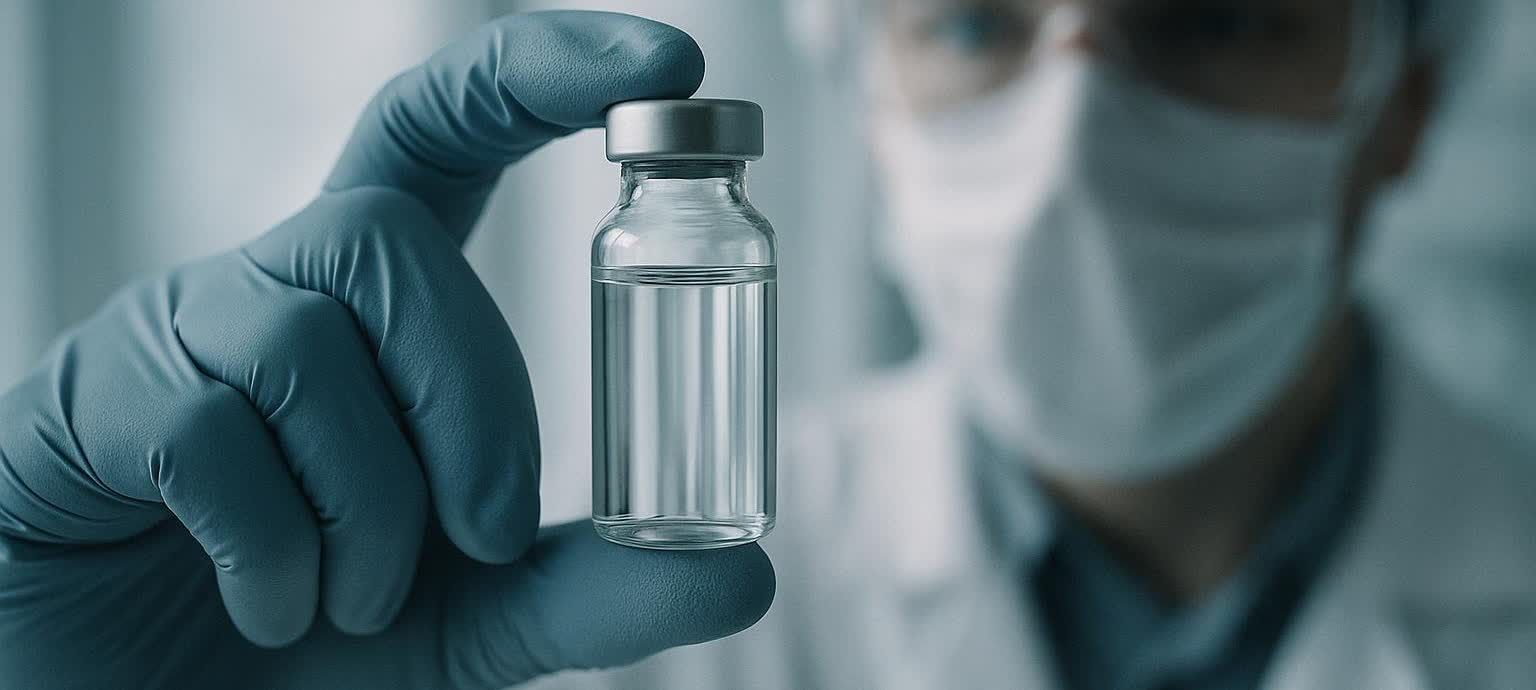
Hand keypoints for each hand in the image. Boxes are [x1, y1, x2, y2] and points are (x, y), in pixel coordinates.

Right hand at [0, 11, 772, 688]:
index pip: (447, 128)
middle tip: (490, 535)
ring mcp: (172, 336)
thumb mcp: (471, 618)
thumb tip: (748, 574)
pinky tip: (274, 607)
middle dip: (473, 395)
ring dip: (373, 501)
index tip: (668, 69)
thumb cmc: (306, 638)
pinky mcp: (89, 404)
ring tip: (354, 602)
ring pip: (307, 335)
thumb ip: (588, 591)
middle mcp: (273, 290)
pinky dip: (277, 548)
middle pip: (391, 235)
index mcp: (372, 313)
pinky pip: (205, 429)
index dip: (545, 74)